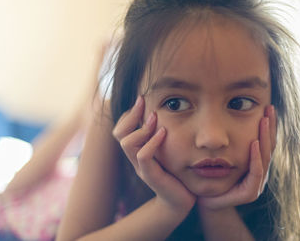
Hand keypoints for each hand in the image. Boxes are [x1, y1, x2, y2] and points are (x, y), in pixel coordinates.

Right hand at [112, 96, 195, 213]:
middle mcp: (135, 158)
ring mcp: (142, 168)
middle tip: (144, 102)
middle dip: (131, 115)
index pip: (121, 129)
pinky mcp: (151, 177)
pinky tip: (164, 132)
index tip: (142, 99)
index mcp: (137, 151)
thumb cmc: (176, 172)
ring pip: (127, 144)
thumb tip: (166, 110)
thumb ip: (162, 134)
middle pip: (119, 134)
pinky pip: (143, 157)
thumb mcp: (168, 149)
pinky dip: (152, 142)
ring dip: (142, 128)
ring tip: (156, 117)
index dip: (128, 113)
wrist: (180, 201)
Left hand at [197, 105, 276, 209]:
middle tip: (269, 108)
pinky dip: (255, 157)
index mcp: (255, 161)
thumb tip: (230, 109)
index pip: (266, 140)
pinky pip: (256, 172)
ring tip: (263, 120)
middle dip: (270, 126)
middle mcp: (259, 171)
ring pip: (265, 157)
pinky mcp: (249, 193)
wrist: (205, 200)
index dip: (268, 124)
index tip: (267, 106)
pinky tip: (254, 142)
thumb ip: (229, 138)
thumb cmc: (212, 175)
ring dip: (265, 137)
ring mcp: (256, 183)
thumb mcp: (221, 153)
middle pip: (269, 146)